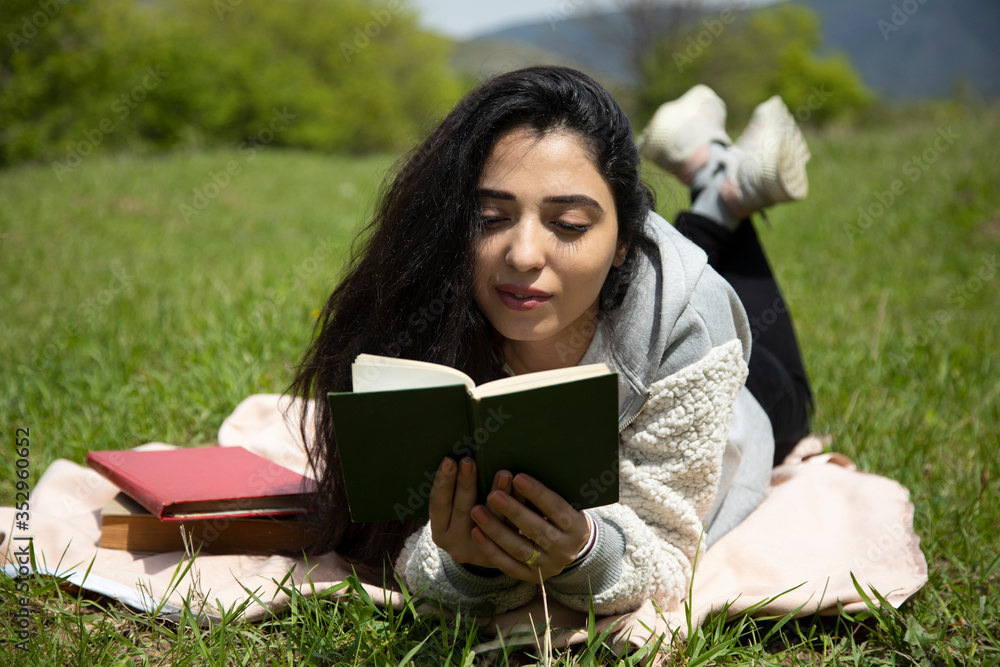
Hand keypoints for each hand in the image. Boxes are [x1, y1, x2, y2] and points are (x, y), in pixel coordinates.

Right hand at [428, 457, 512, 568]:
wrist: (489, 554)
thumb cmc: (468, 520)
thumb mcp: (455, 512)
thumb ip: (456, 493)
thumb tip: (463, 459)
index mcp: (440, 532)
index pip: (438, 505)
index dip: (443, 482)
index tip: (449, 460)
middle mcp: (456, 545)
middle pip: (462, 510)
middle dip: (466, 483)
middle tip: (469, 461)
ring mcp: (480, 552)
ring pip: (490, 520)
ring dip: (497, 494)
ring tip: (503, 473)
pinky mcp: (504, 554)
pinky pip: (511, 526)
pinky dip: (517, 505)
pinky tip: (522, 489)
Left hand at [469, 473, 591, 581]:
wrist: (571, 548)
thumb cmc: (561, 515)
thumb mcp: (565, 503)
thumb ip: (545, 494)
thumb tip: (519, 471)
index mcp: (577, 527)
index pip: (556, 508)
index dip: (537, 493)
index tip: (518, 477)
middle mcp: (565, 549)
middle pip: (536, 530)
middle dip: (513, 511)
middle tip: (493, 494)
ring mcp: (548, 566)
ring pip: (519, 549)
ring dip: (496, 530)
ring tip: (477, 511)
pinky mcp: (531, 577)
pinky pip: (509, 565)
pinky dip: (491, 549)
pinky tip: (476, 532)